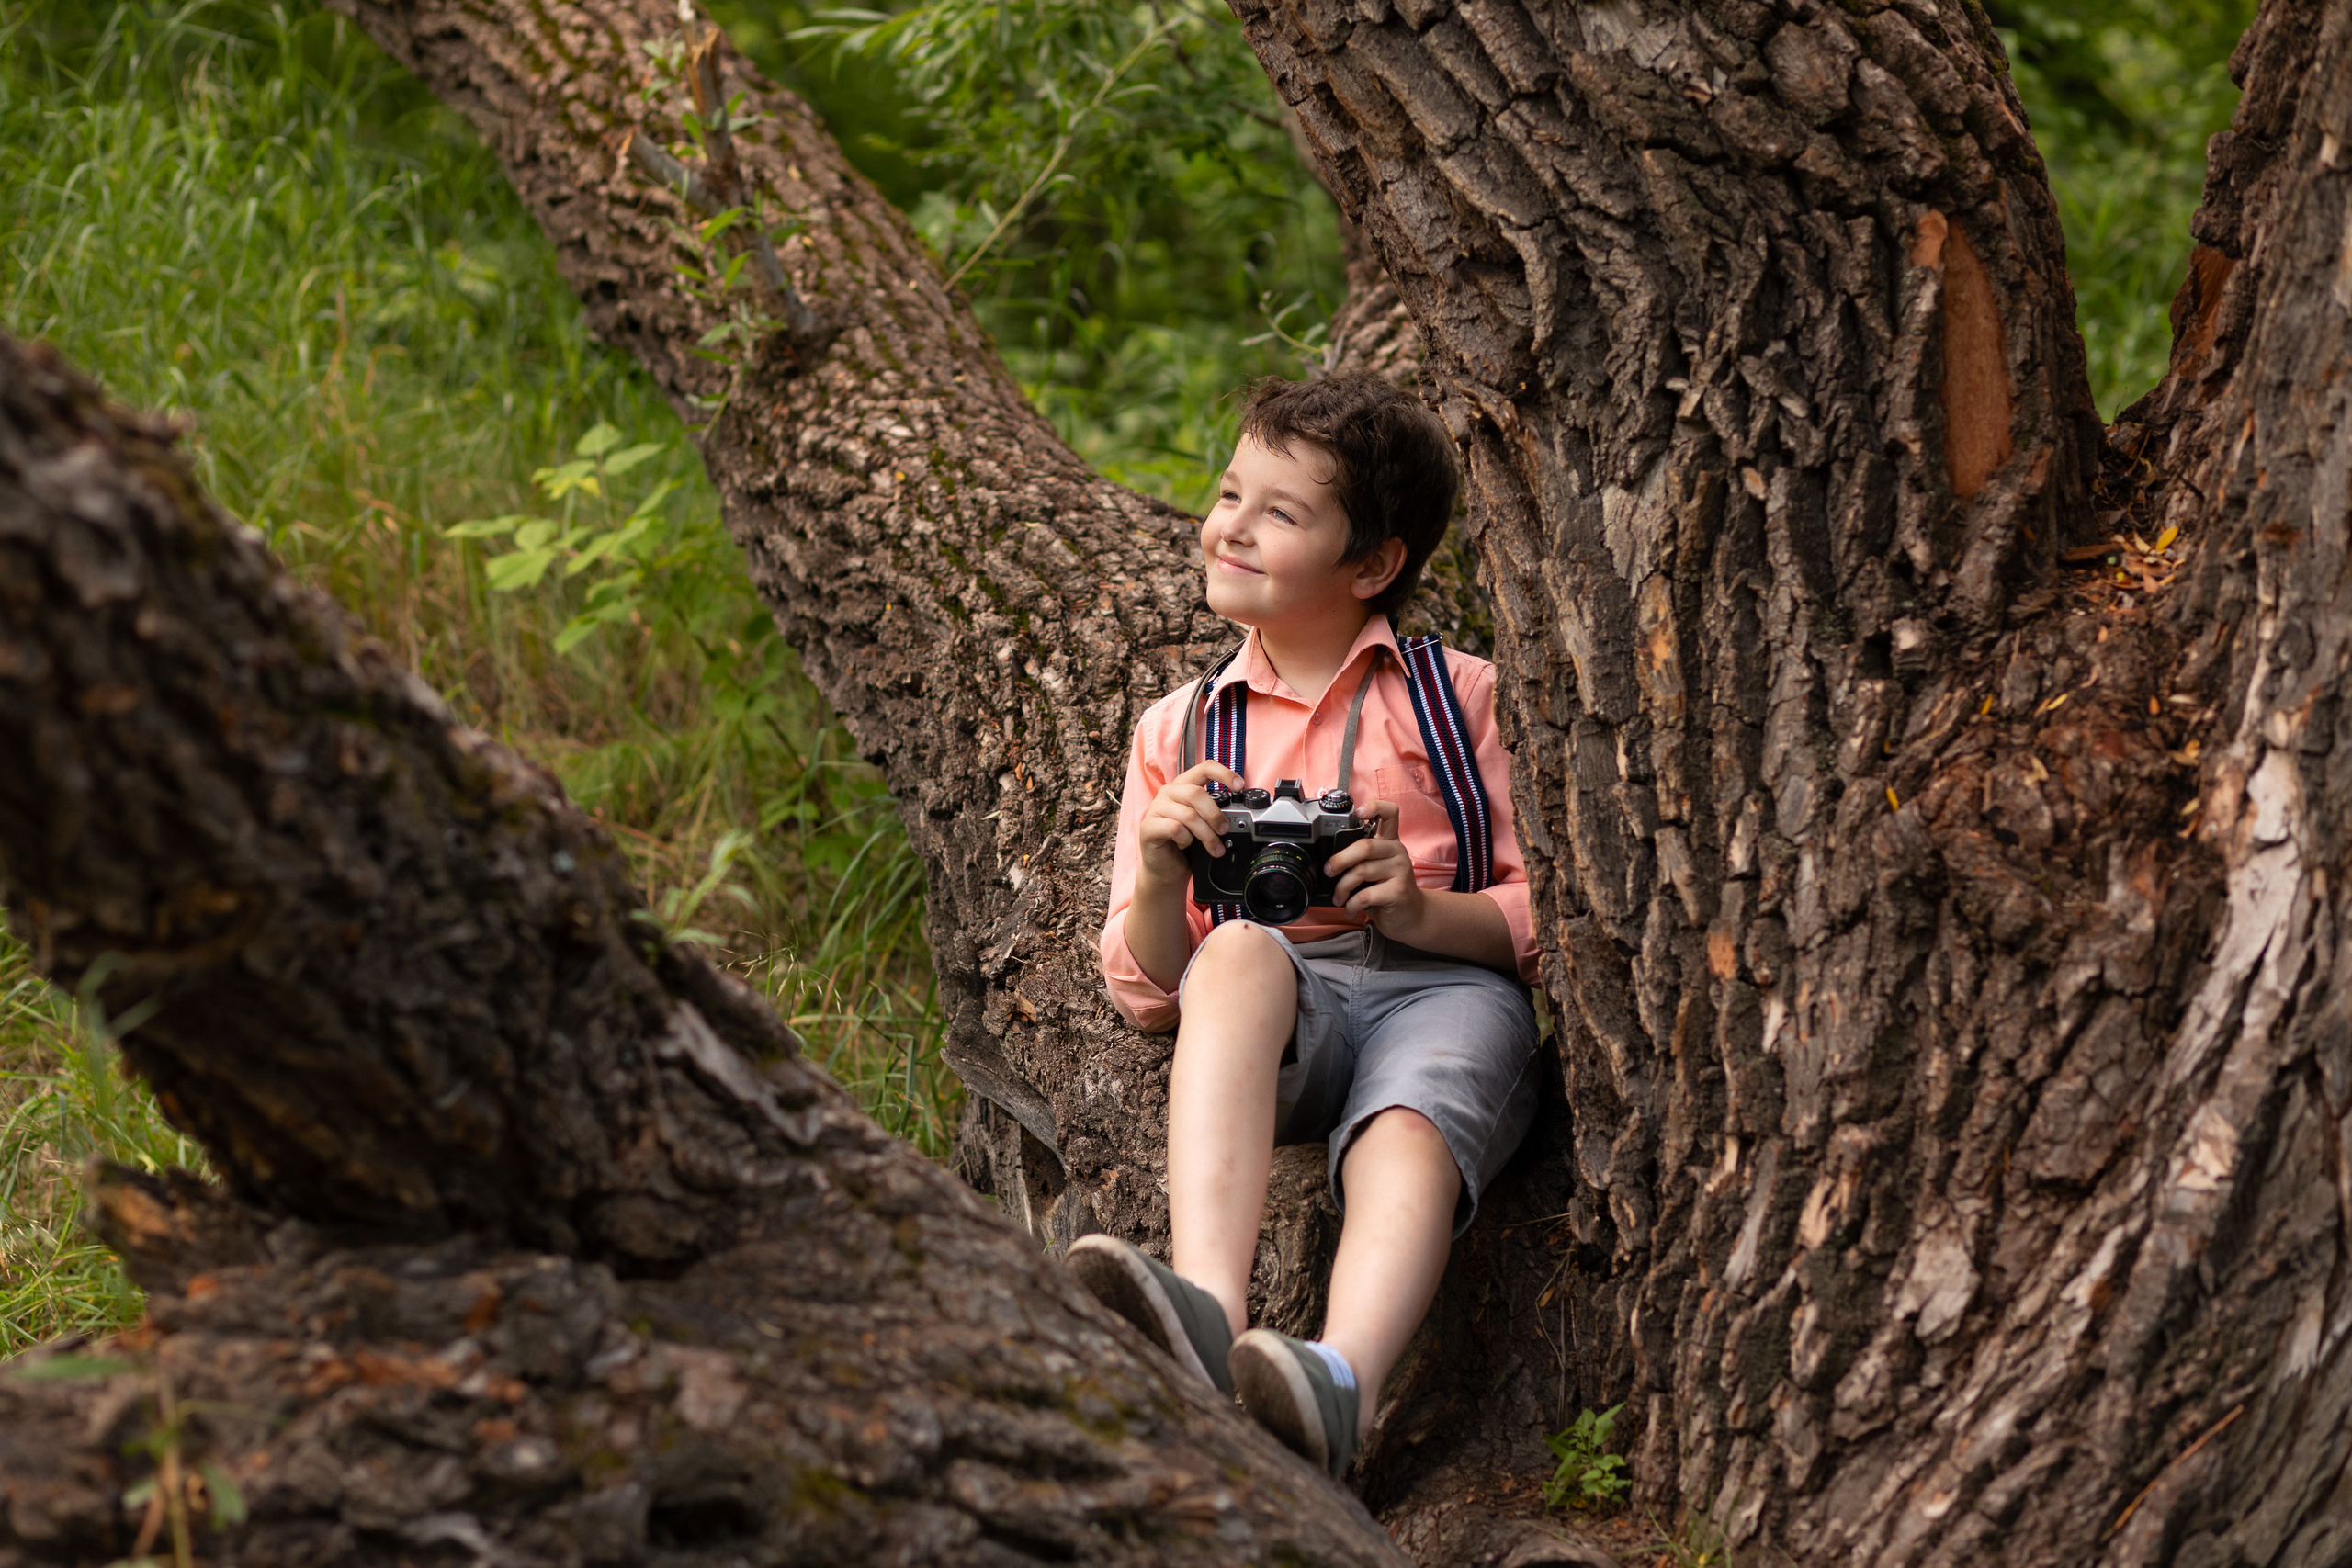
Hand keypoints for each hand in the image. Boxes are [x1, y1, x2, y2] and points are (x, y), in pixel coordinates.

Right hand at [1136, 760, 1244, 889]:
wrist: (1165, 869)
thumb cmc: (1185, 844)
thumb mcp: (1203, 824)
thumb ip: (1213, 813)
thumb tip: (1236, 816)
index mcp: (1184, 786)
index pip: (1204, 768)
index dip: (1224, 774)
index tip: (1239, 786)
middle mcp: (1169, 792)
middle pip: (1196, 794)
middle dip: (1215, 815)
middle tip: (1224, 830)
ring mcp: (1156, 808)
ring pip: (1188, 814)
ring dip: (1206, 834)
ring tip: (1214, 847)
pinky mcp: (1149, 826)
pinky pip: (1175, 828)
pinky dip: (1186, 839)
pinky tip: (1185, 845)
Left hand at [1325, 799, 1424, 931]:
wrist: (1411, 916)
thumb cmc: (1386, 890)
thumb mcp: (1374, 869)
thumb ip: (1359, 859)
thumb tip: (1328, 861)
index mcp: (1390, 842)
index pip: (1389, 813)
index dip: (1374, 807)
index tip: (1357, 813)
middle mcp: (1397, 851)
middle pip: (1364, 846)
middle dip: (1339, 860)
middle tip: (1328, 872)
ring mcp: (1401, 870)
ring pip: (1361, 871)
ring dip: (1342, 888)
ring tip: (1339, 898)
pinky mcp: (1399, 891)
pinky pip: (1365, 894)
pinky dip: (1351, 904)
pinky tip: (1350, 908)